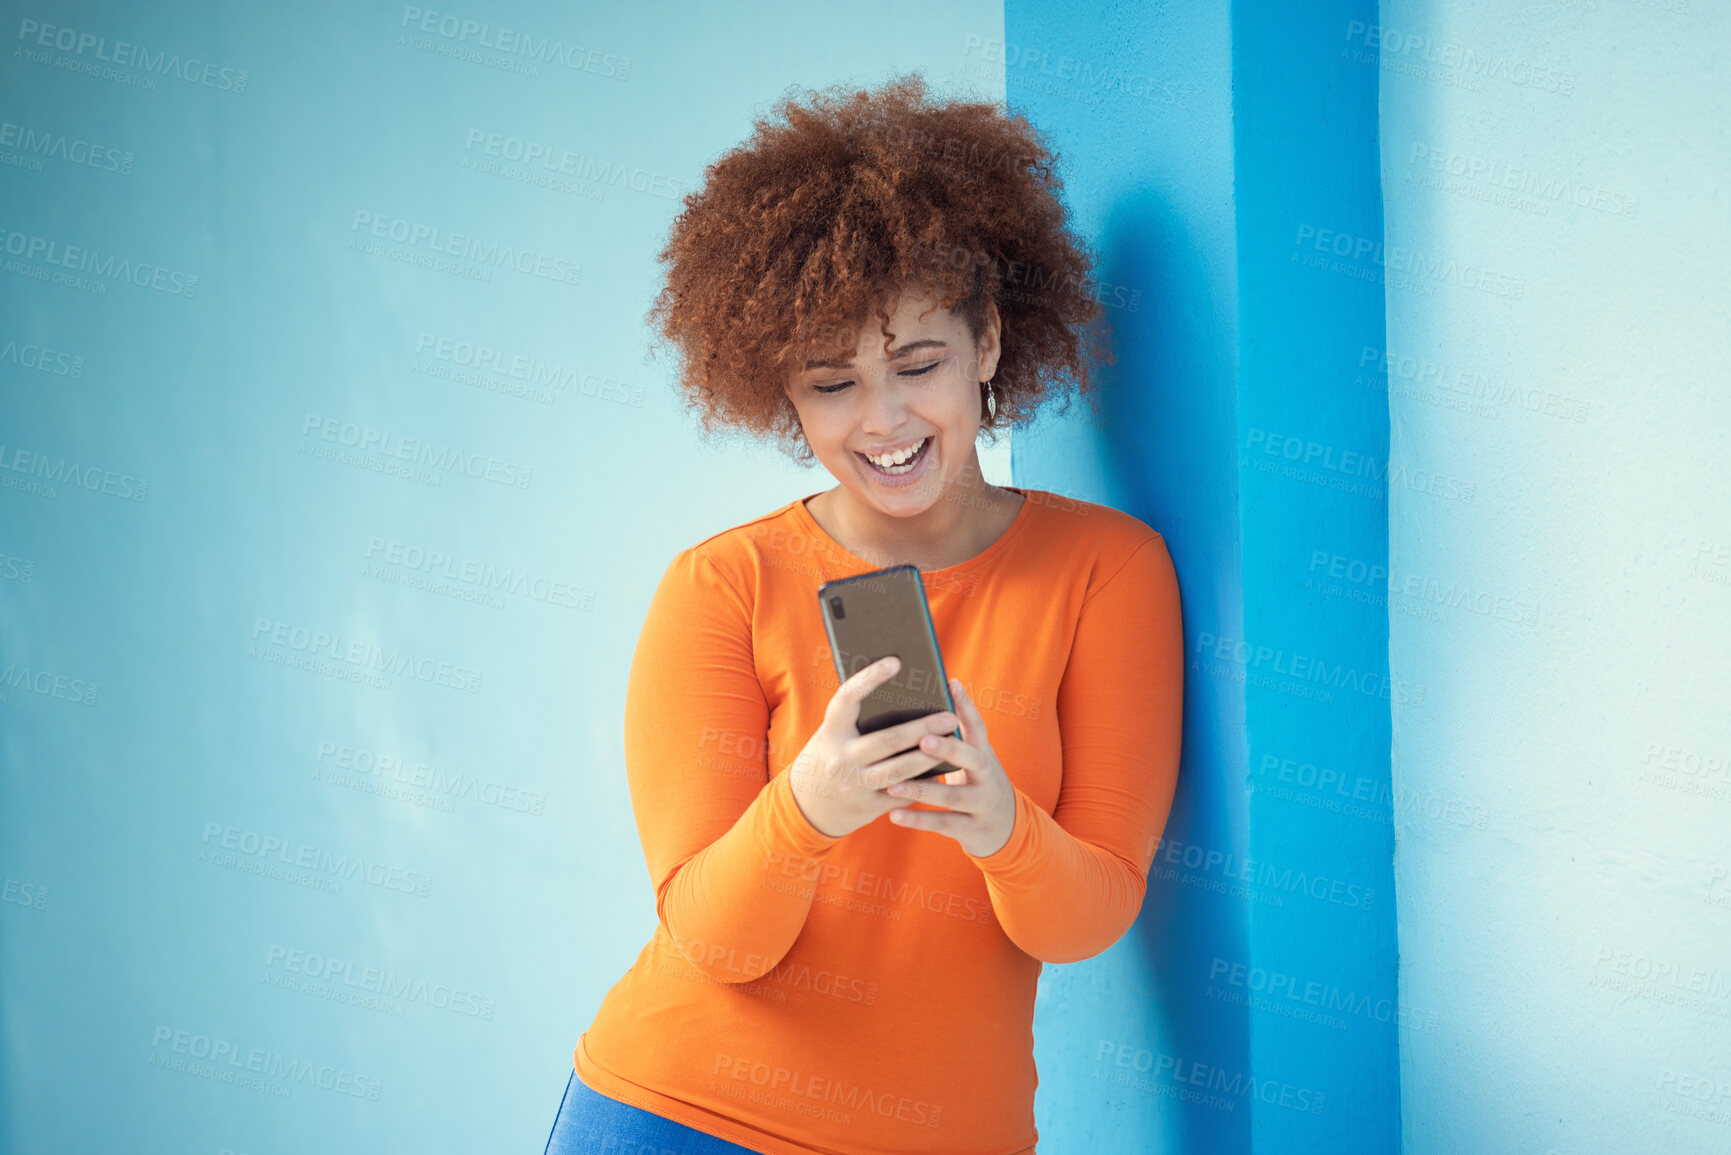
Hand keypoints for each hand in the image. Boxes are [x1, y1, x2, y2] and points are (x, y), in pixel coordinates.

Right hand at [788, 656, 961, 838]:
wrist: (807, 804)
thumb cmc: (830, 754)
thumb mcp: (833, 733)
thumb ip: (858, 717)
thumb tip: (903, 692)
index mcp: (831, 731)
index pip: (848, 698)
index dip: (870, 678)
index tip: (896, 661)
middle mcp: (841, 758)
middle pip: (889, 739)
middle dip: (923, 728)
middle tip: (949, 717)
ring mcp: (854, 785)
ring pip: (901, 770)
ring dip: (930, 756)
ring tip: (952, 741)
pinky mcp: (867, 807)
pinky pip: (902, 793)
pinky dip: (924, 781)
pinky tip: (942, 768)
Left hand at [884, 678, 1016, 858]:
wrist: (1005, 828)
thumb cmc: (978, 782)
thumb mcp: (976, 759)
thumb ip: (959, 735)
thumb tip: (935, 697)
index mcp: (985, 755)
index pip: (978, 727)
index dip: (966, 706)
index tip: (950, 684)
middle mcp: (988, 777)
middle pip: (973, 760)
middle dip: (949, 750)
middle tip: (923, 740)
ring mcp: (981, 805)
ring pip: (953, 797)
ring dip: (923, 790)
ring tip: (894, 785)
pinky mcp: (971, 829)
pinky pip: (943, 824)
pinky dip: (918, 820)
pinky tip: (894, 816)